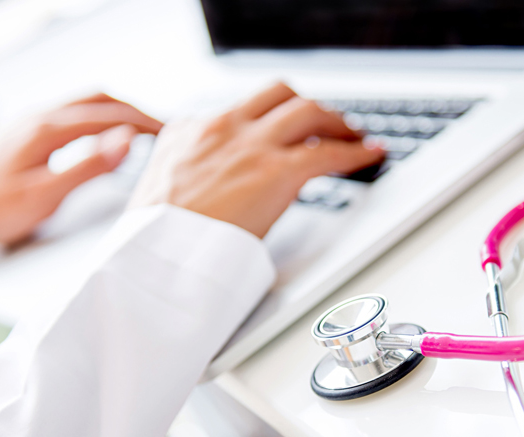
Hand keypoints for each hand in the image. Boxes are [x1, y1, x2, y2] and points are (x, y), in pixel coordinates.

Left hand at [0, 93, 162, 245]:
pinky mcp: (35, 128)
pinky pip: (78, 111)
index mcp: (46, 129)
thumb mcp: (46, 195)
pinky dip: (105, 116)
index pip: (108, 114)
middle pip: (101, 100)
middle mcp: (42, 115)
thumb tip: (126, 140)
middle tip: (165, 131)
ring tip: (147, 130)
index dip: (142, 123)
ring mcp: (37, 119)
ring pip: (90, 102)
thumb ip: (88, 166)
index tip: (169, 135)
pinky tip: (115, 132)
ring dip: (122, 111)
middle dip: (137, 112)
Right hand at [130, 83, 383, 237]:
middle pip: (279, 94)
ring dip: (336, 122)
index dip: (271, 117)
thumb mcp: (153, 189)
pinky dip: (355, 152)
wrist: (154, 254)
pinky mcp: (275, 172)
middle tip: (327, 124)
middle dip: (308, 107)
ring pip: (307, 111)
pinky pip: (328, 153)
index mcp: (189, 132)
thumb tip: (191, 179)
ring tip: (352, 136)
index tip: (284, 128)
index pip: (241, 109)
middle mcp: (222, 128)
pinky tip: (370, 155)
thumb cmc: (153, 237)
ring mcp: (251, 147)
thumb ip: (179, 173)